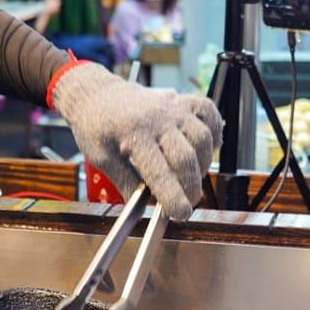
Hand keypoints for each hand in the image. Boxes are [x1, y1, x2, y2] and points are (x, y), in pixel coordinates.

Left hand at [50, 62, 222, 219]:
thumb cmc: (97, 127)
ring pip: (203, 137)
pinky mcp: (182, 100)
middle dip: (191, 187)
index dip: (173, 197)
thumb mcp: (102, 158)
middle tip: (187, 202)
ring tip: (190, 177)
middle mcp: (157, 118)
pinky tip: (202, 150)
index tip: (181, 214)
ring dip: (203, 163)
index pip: (160, 172)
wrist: (97, 95)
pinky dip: (213, 133)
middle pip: (186, 158)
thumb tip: (141, 208)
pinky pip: (209, 113)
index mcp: (134, 133)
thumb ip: (124, 182)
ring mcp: (172, 107)